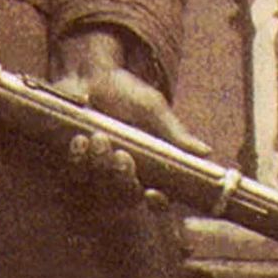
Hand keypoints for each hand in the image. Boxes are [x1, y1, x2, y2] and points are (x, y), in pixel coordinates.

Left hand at [51, 29, 209, 196]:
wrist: (89, 74)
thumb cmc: (125, 92)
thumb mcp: (152, 109)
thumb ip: (174, 133)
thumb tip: (206, 152)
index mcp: (149, 169)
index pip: (159, 200)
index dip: (158, 204)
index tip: (153, 194)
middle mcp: (122, 176)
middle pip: (125, 197)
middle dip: (122, 177)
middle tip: (121, 154)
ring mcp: (95, 172)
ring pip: (96, 188)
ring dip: (98, 166)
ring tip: (98, 138)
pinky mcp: (71, 164)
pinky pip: (72, 175)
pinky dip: (77, 160)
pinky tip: (79, 140)